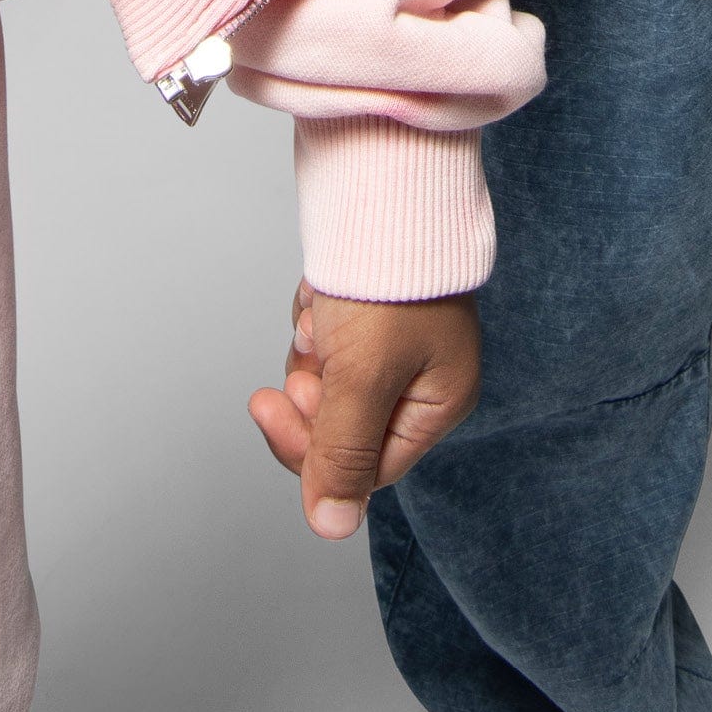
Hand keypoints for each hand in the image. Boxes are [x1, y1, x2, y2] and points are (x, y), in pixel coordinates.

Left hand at [247, 281, 481, 539]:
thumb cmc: (389, 276)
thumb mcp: (363, 377)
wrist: (382, 184)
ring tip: (323, 311)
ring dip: (311, 350)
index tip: (273, 408)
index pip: (365, 466)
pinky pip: (324, 340)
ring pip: (326, 382)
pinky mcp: (367, 312)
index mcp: (438, 403)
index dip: (314, 451)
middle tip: (307, 353)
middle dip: (313, 391)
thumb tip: (331, 527)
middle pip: (341, 427)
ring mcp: (394, 344)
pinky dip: (313, 318)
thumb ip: (343, 454)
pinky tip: (321, 293)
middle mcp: (421, 379)